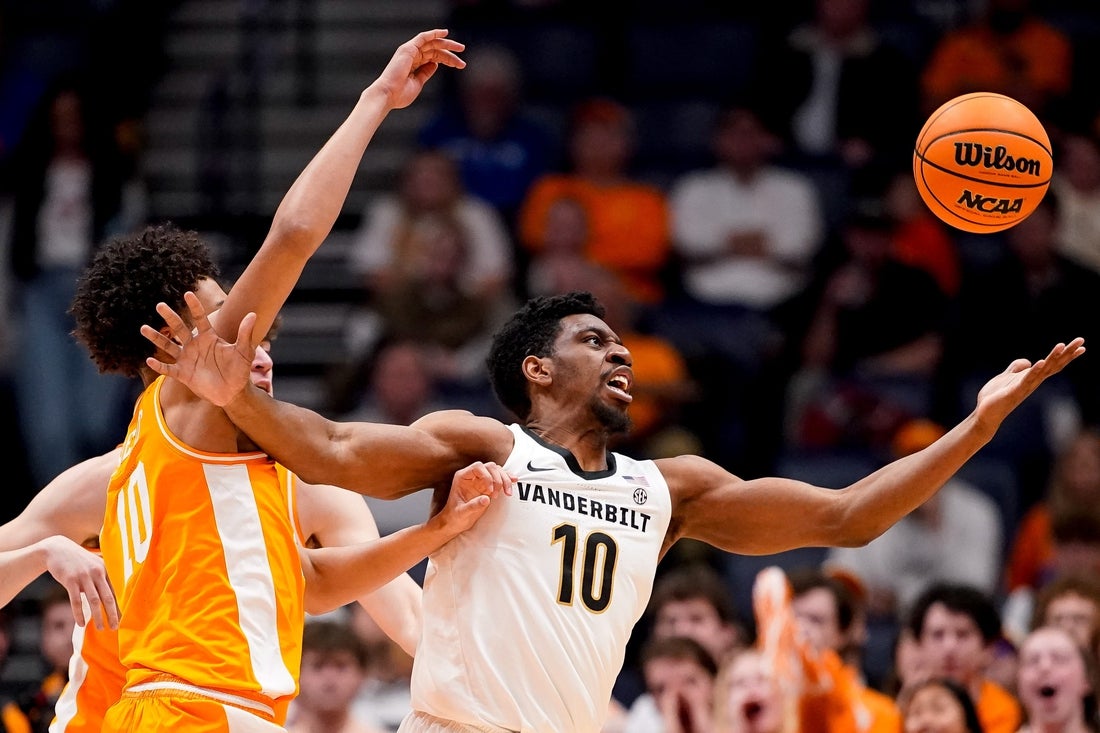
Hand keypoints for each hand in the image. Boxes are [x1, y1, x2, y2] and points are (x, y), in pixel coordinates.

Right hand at [41, 536, 118, 629]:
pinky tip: (81, 623)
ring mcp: (84, 576)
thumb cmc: (78, 560)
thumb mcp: (93, 564)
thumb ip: (102, 576)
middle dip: (113, 614)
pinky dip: (79, 613)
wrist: (57, 549)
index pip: (116, 590)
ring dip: (98, 616)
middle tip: (115, 627)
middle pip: (108, 597)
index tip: (124, 617)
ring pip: (94, 601)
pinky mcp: (70, 581)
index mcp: (105, 568)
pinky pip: (76, 601)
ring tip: (101, 628)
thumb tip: (111, 594)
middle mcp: (97, 572)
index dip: (120, 604)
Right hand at [140, 291, 255, 406]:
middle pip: (179, 329)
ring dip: (157, 338)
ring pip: (168, 346)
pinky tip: (149, 359)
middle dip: (170, 317)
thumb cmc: (239, 370)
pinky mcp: (183, 374)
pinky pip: (168, 369)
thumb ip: (245, 333)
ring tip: (143, 328)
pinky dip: (159, 365)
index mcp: (208, 338)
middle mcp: (194, 346)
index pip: (200, 319)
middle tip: (160, 305)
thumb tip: (253, 314)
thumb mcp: (244, 351)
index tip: (188, 293)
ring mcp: (187, 359)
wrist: (233, 392)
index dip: (194, 307)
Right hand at [374, 29, 464, 109]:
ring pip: (432, 43)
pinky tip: (445, 33)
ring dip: (447, 43)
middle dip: (450, 52)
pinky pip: (423, 37)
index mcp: (414, 64)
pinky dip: (433, 33)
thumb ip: (426, 72)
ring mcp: (410, 51)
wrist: (389, 95)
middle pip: (435, 50)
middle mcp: (412, 55)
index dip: (448, 60)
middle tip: (463, 53)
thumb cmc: (401, 94)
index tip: (460, 65)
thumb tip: (436, 64)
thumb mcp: (418, 83)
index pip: (435, 57)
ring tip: (460, 47)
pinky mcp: (408, 49)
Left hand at [432, 461, 515, 535]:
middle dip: (498, 479)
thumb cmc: (454, 517)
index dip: (487, 476)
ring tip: (507, 493)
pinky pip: (500, 478)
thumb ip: (472, 506)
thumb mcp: (461, 513)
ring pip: (497, 471)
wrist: (455, 522)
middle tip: (496, 495)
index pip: (478, 467)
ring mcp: (481, 480)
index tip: (489, 490)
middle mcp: (473, 476)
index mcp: (463, 477)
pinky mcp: (489, 486)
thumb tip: (486, 499)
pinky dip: (507, 480)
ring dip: (505, 480)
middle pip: (490, 467)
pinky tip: (514, 481)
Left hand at [973, 338, 1085, 427]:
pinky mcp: (1014, 391)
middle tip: (1081, 340)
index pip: (1053, 364)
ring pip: (1043, 370)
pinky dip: (1034, 371)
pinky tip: (1040, 362)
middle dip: (1067, 352)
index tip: (1082, 345)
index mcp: (1032, 377)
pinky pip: (1026, 380)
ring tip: (1061, 345)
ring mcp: (1025, 387)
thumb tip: (1029, 362)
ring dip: (1052, 357)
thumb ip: (1017, 368)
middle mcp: (1033, 382)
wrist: (985, 413)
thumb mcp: (1007, 377)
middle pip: (1054, 365)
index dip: (1067, 355)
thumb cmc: (997, 396)